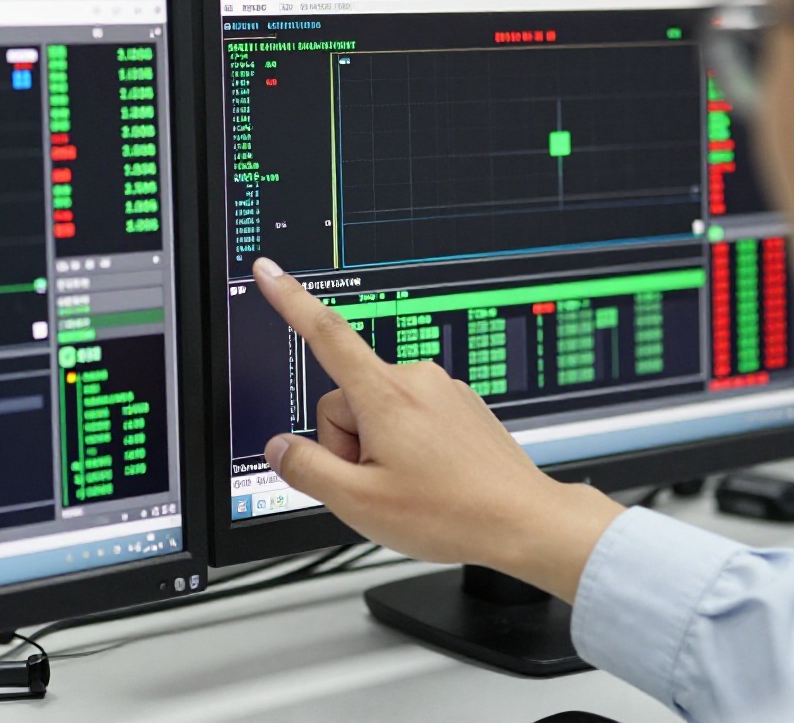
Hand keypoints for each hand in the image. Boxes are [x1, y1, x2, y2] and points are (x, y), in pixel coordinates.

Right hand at [251, 257, 623, 602]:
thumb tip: (280, 447)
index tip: (269, 270)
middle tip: (375, 484)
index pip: (324, 333)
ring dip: (378, 446)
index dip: (289, 300)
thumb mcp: (358, 503)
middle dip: (346, 442)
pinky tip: (430, 479)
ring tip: (410, 486)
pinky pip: (410, 416)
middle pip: (345, 398)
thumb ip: (306, 469)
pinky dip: (407, 445)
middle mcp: (415, 379)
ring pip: (378, 411)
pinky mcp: (460, 404)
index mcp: (385, 394)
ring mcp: (442, 390)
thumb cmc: (449, 514)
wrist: (524, 522)